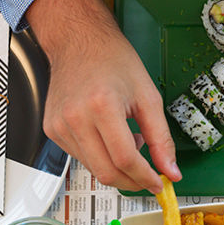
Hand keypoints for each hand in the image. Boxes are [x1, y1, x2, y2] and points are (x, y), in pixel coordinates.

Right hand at [26, 0, 180, 192]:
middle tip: (146, 176)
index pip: (125, 159)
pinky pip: (81, 158)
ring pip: (93, 169)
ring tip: (127, 141)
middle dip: (131, 181)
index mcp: (102, 105)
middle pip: (106, 172)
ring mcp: (60, 127)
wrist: (78, 41)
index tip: (157, 183)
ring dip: (116, 167)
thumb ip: (161, 137)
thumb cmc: (111, 60)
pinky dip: (100, 157)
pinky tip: (108, 138)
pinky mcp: (52, 131)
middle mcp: (76, 118)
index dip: (144, 177)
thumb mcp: (147, 95)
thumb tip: (170, 170)